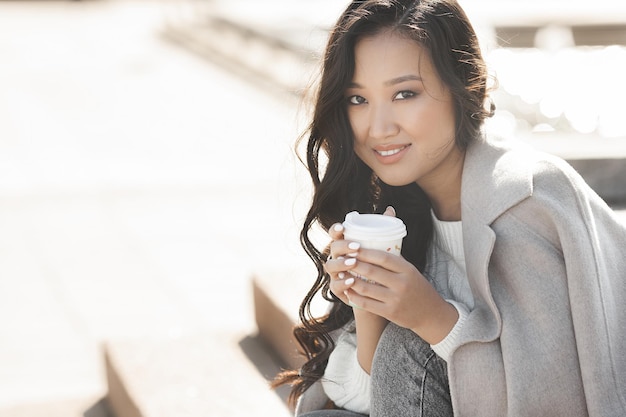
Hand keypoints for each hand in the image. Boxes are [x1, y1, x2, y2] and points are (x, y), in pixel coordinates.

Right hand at [324, 206, 396, 306]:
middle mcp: (337, 258)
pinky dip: (342, 282)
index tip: (344, 227)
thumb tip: (390, 210)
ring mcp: (336, 274)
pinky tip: (351, 280)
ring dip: (341, 263)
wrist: (380, 296)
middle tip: (356, 247)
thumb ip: (383, 231)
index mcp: (346, 246)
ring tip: (354, 263)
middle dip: (343, 246)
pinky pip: (335, 286)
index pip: (335, 234)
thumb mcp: (382, 249)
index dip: (336, 229)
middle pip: (333, 248)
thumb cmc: (380, 268)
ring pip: (330, 266)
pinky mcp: (338, 290)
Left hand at [329, 209, 457, 343]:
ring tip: (340, 273)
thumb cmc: (417, 288)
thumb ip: (395, 259)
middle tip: (341, 258)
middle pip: (371, 271)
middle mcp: (402, 284)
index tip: (352, 247)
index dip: (365, 252)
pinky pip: (366, 303)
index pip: (383, 257)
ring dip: (350, 280)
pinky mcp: (390, 313)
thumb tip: (377, 239)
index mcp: (407, 270)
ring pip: (366, 288)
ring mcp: (395, 299)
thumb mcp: (411, 271)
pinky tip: (347, 290)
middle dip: (353, 264)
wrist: (431, 315)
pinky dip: (354, 296)